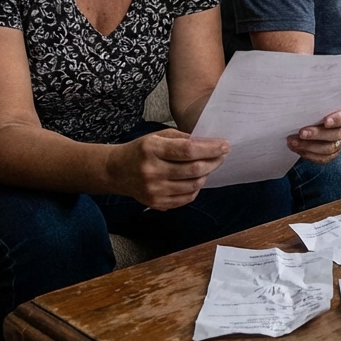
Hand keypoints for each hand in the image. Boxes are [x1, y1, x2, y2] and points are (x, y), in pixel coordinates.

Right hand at [110, 128, 228, 209]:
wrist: (116, 171)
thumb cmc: (141, 150)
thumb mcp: (157, 136)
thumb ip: (182, 138)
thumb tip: (209, 143)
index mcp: (152, 149)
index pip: (188, 150)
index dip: (210, 148)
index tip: (224, 145)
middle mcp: (152, 171)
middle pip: (194, 169)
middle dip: (214, 161)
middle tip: (223, 155)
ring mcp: (154, 190)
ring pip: (193, 185)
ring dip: (207, 174)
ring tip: (210, 165)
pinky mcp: (157, 203)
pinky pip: (186, 197)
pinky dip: (197, 187)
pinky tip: (198, 178)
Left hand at [287, 105, 340, 164]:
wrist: (311, 120)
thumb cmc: (314, 108)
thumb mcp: (316, 103)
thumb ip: (313, 104)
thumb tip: (298, 104)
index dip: (337, 119)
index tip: (326, 121)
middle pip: (336, 134)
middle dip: (317, 134)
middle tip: (301, 133)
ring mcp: (338, 143)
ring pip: (329, 149)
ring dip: (309, 146)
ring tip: (293, 142)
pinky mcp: (330, 154)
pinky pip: (322, 158)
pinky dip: (309, 155)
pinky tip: (297, 149)